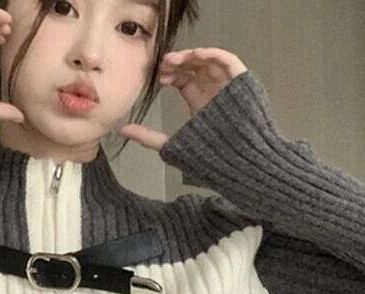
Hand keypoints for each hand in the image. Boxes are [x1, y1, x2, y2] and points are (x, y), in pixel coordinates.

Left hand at [119, 47, 247, 150]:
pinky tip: (196, 55)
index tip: (157, 77)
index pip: (185, 81)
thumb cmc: (209, 160)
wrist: (240, 165)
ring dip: (191, 56)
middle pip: (195, 68)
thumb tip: (122, 130)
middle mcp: (214, 94)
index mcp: (201, 105)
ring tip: (174, 59)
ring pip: (209, 62)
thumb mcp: (171, 145)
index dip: (170, 74)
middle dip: (178, 62)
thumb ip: (147, 137)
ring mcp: (228, 88)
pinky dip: (214, 55)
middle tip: (163, 63)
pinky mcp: (242, 85)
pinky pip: (229, 62)